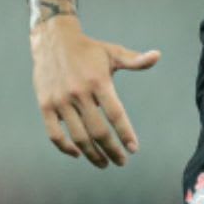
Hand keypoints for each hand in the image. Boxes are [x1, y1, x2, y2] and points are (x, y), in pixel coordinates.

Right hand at [29, 16, 159, 168]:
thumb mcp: (113, 52)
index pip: (115, 114)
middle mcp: (79, 93)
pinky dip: (65, 147)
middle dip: (112, 150)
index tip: (134, 148)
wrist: (53, 40)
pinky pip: (54, 133)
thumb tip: (157, 55)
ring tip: (104, 163)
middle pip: (98, 130)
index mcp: (98, 81)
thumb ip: (135, 60)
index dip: (125, 134)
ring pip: (77, 136)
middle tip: (121, 162)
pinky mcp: (45, 105)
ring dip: (92, 154)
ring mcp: (60, 101)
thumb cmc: (88, 50)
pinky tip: (78, 154)